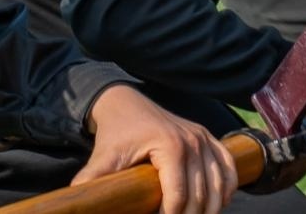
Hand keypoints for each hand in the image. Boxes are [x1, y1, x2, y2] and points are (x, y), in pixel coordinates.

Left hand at [75, 85, 235, 213]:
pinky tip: (219, 203)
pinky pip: (229, 167)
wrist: (125, 103)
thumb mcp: (104, 157)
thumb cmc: (116, 132)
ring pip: (220, 185)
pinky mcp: (209, 137)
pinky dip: (228, 188)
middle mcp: (193, 141)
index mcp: (171, 146)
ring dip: (212, 208)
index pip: (179, 196)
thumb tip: (76, 200)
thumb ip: (92, 180)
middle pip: (201, 195)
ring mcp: (204, 138)